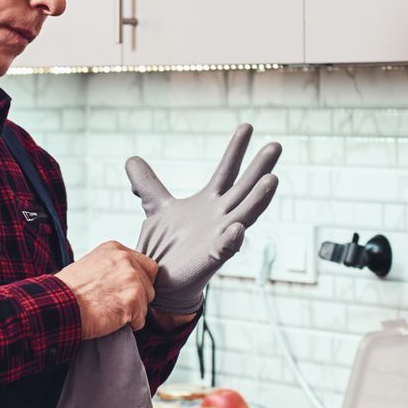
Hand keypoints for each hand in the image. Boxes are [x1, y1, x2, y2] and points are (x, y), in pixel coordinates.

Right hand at [55, 242, 157, 339]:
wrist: (59, 305)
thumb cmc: (68, 290)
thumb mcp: (90, 265)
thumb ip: (112, 267)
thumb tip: (124, 279)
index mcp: (116, 250)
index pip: (147, 265)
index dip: (140, 281)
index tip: (128, 291)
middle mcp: (126, 260)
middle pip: (149, 284)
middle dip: (138, 297)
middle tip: (117, 305)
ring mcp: (132, 279)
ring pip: (146, 302)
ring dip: (133, 312)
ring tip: (111, 313)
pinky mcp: (133, 299)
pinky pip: (141, 318)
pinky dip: (130, 324)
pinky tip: (112, 321)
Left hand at [127, 124, 280, 312]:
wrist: (162, 280)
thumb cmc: (167, 246)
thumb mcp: (156, 208)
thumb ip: (148, 184)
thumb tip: (132, 160)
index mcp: (210, 202)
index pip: (227, 171)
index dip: (237, 149)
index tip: (247, 127)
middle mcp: (221, 216)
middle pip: (245, 188)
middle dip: (260, 168)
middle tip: (276, 146)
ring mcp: (220, 237)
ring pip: (245, 215)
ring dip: (259, 199)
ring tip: (272, 180)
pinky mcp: (212, 259)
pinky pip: (226, 248)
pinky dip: (233, 239)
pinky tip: (238, 228)